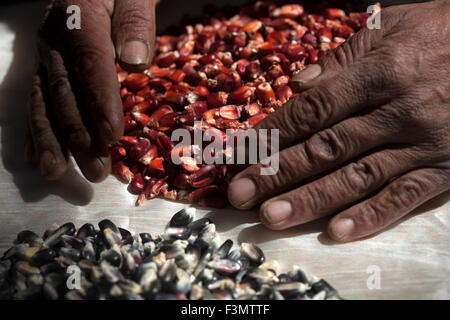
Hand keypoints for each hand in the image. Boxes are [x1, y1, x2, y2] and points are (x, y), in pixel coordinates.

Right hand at [25, 0, 157, 180]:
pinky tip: (36, 157)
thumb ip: (135, 21)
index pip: (90, 65)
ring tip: (56, 173)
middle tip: (95, 170)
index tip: (111, 137)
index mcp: (78, 17)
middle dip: (78, 134)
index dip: (100, 103)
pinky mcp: (45, 66)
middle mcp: (53, 38)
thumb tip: (135, 60)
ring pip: (44, 101)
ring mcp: (45, 54)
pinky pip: (38, 99)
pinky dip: (36, 129)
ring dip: (52, 140)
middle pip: (64, 91)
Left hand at [228, 0, 449, 241]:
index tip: (240, 153)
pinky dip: (370, 216)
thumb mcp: (392, 26)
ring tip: (272, 218)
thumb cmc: (444, 33)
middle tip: (240, 196)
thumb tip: (298, 86)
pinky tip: (336, 231)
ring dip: (310, 200)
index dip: (273, 133)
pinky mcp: (445, 170)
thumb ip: (342, 58)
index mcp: (380, 73)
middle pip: (326, 148)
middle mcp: (398, 112)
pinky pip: (404, 197)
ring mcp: (422, 144)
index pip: (313, 109)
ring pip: (357, 177)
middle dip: (278, 174)